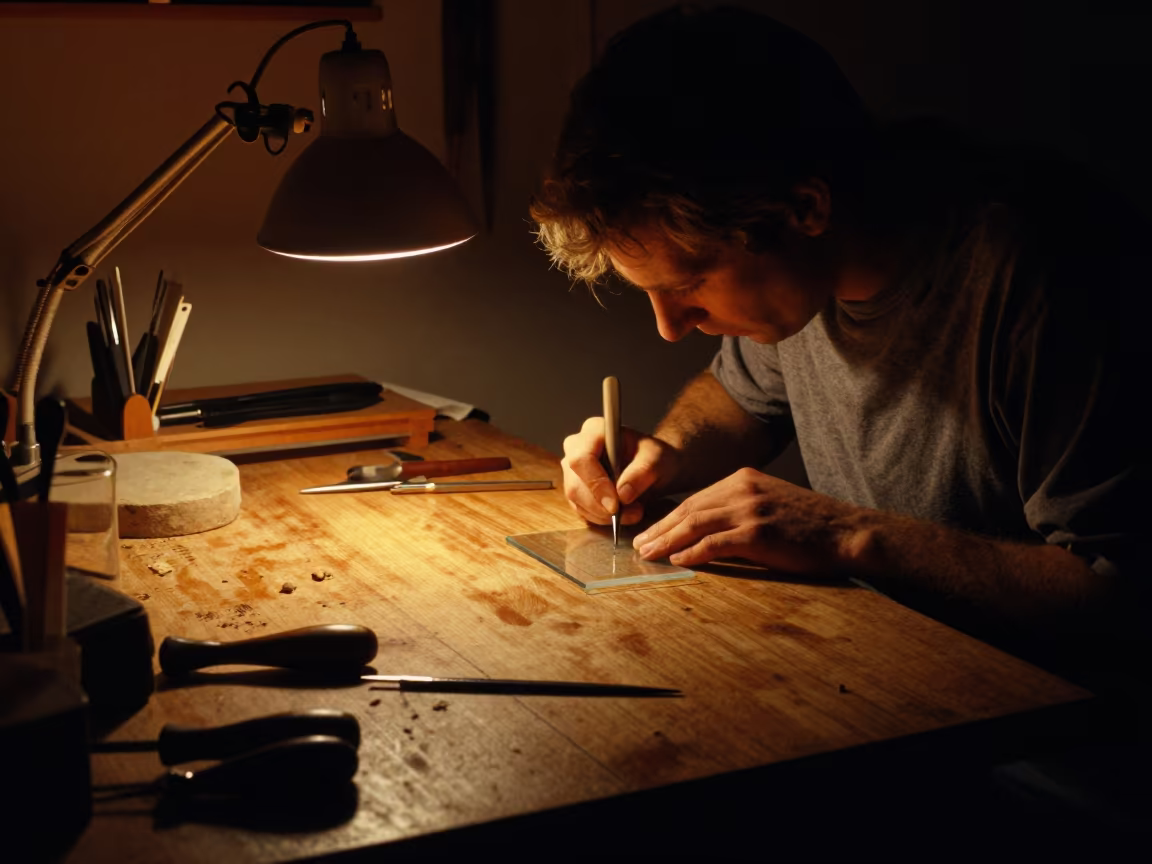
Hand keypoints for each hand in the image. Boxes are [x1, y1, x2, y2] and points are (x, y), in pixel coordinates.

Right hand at [560, 417, 680, 525]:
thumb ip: (641, 472)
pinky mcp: (576, 488)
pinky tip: (622, 515)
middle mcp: (576, 448)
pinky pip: (581, 509)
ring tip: (633, 513)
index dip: (596, 483)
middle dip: (601, 506)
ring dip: (603, 514)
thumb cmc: (654, 456)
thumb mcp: (657, 459)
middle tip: (631, 513)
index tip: (615, 505)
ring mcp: (573, 470)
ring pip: (576, 499)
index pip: (582, 458)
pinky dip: (601, 518)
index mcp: (593, 430)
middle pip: (575, 483)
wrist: (654, 467)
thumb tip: (623, 494)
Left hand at [633, 467, 860, 572]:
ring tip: (649, 555)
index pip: (696, 499)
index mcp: (744, 478)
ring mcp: (751, 509)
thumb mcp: (771, 502)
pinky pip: (716, 543)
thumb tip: (706, 529)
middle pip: (690, 509)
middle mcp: (744, 489)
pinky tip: (677, 560)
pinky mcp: (759, 532)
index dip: (670, 517)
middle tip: (639, 545)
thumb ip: (740, 508)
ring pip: (696, 524)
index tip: (651, 531)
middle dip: (661, 528)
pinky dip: (693, 552)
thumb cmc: (811, 524)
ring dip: (667, 541)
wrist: (847, 531)